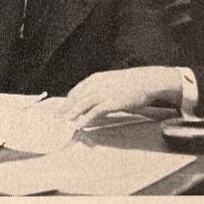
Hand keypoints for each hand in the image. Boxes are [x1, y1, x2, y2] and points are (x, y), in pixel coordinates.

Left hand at [64, 67, 181, 127]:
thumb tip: (93, 100)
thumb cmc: (131, 83)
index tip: (61, 109)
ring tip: (64, 123)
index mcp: (96, 78)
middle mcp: (97, 84)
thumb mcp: (112, 82)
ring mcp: (104, 92)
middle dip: (65, 109)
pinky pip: (94, 112)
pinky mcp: (111, 102)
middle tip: (57, 119)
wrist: (147, 81)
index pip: (76, 90)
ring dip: (71, 115)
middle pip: (76, 98)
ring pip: (82, 104)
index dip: (67, 101)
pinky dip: (85, 119)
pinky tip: (80, 125)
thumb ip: (101, 89)